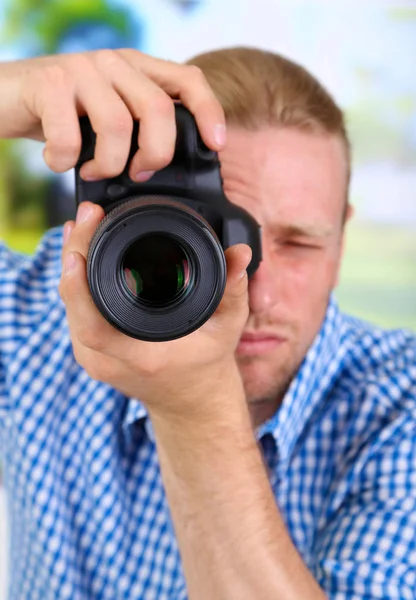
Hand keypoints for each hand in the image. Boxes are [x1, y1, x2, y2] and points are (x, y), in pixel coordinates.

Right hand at [0, 48, 225, 180]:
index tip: (217, 146)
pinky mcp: (49, 84)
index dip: (209, 111)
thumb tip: (165, 168)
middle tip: (138, 173)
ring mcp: (81, 70)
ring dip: (108, 164)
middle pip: (159, 110)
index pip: (188, 79)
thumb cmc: (62, 113)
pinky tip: (57, 159)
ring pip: (118, 126)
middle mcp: (114, 63)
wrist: (5, 96)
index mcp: (136, 69)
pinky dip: (65, 160)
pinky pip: (71, 136)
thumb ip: (137, 127)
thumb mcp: (107, 115)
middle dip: (155, 154)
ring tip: (93, 170)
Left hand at [58, 201, 251, 419]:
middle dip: (73, 254)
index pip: (93, 325)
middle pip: (73, 306)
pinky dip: (74, 280)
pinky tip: (78, 252)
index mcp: (141, 357)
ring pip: (68, 306)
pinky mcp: (89, 352)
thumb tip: (241, 253)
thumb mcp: (227, 327)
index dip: (78, 286)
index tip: (79, 248)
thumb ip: (233, 288)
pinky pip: (73, 312)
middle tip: (84, 217)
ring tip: (79, 226)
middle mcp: (110, 361)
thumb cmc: (206, 362)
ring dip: (70, 263)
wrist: (191, 400)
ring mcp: (94, 359)